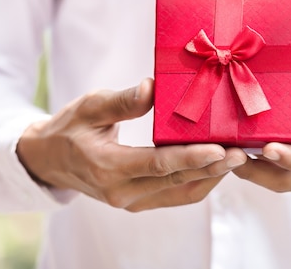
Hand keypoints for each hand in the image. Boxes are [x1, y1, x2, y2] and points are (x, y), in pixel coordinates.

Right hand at [16, 78, 246, 210]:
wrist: (48, 160)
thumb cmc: (69, 128)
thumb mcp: (89, 106)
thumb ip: (121, 101)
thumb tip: (153, 88)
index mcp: (107, 167)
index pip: (158, 164)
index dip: (191, 157)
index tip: (220, 149)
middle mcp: (121, 192)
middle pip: (177, 182)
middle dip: (212, 168)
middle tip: (241, 152)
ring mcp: (130, 201)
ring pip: (181, 194)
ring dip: (210, 177)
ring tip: (236, 158)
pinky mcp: (138, 202)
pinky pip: (175, 196)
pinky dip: (197, 181)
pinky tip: (215, 165)